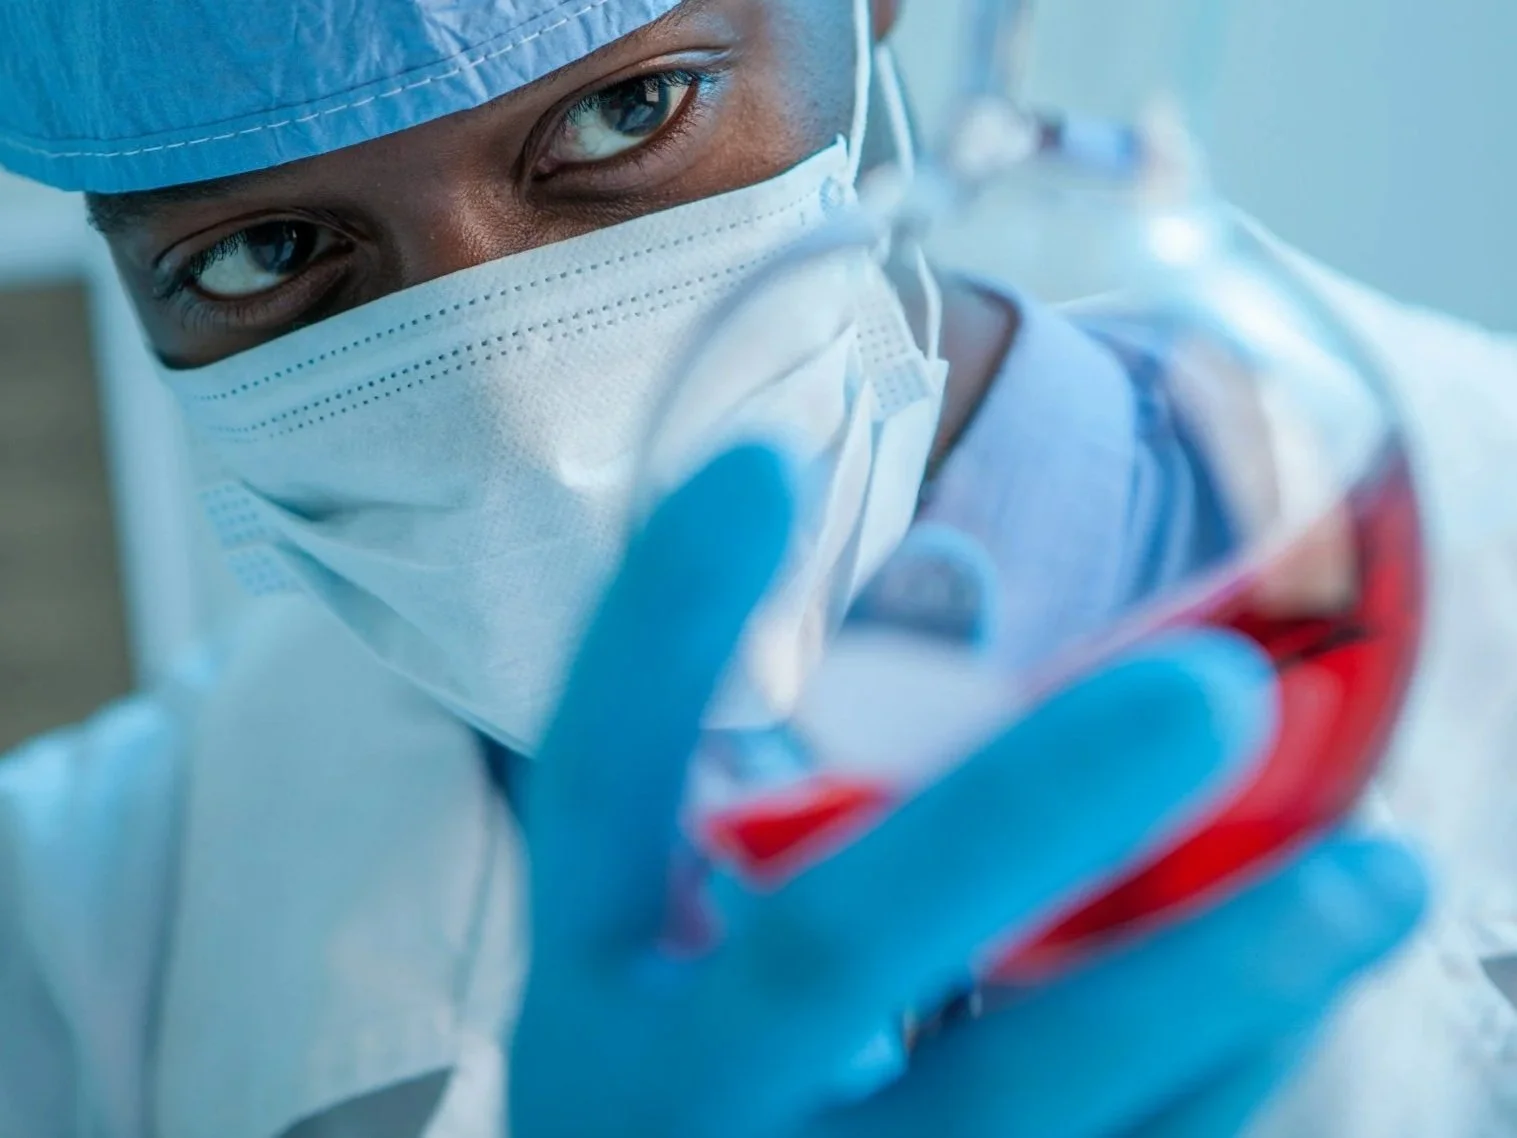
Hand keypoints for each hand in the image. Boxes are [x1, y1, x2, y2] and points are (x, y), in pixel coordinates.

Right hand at [510, 445, 1426, 1137]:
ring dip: (1209, 984)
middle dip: (1014, 814)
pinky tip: (1297, 986)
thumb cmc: (706, 1086)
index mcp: (594, 989)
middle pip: (823, 950)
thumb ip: (806, 782)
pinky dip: (1212, 1079)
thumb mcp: (695, 956)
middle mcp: (671, 1104)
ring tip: (1372, 873)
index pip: (597, 784)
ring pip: (1009, 1105)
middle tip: (1210, 691)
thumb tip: (956, 580)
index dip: (662, 623)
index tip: (762, 458)